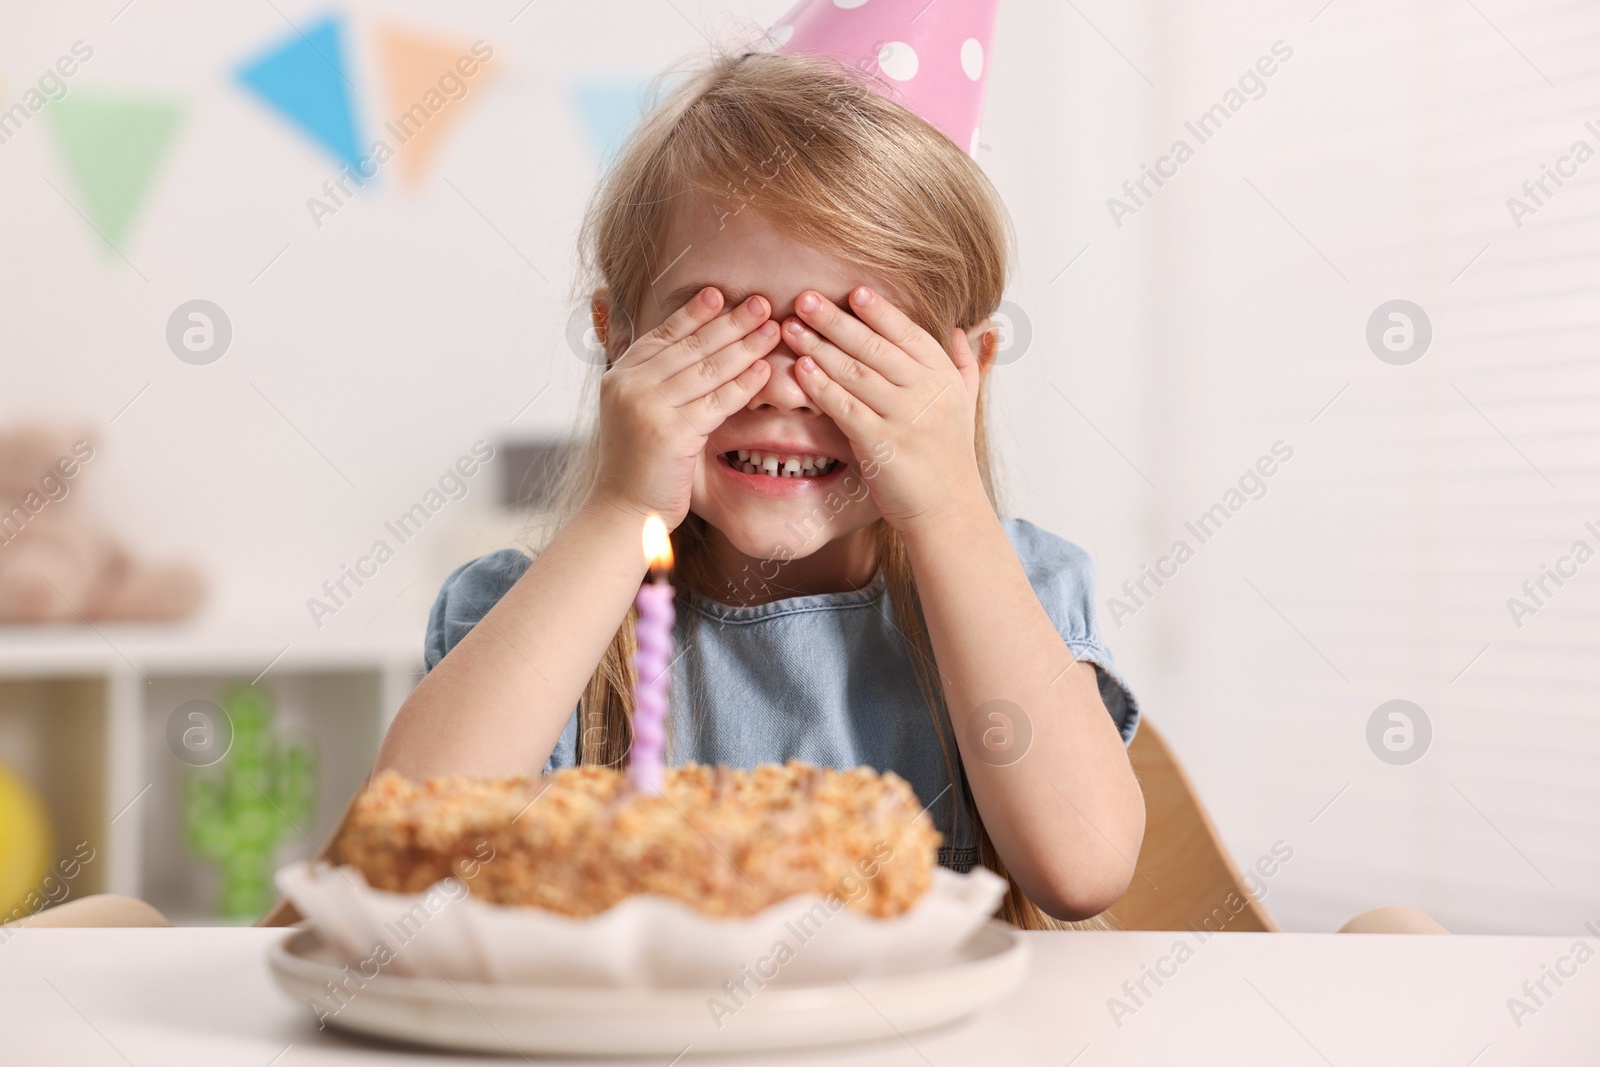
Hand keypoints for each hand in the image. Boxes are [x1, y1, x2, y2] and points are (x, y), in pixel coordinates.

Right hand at [587, 288, 778, 527]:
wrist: (623, 513)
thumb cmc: (637, 467)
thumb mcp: (635, 414)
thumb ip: (653, 381)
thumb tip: (684, 348)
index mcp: (620, 376)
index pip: (664, 335)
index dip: (694, 313)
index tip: (721, 294)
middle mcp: (630, 385)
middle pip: (690, 346)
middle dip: (730, 322)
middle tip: (762, 303)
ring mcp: (648, 408)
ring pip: (707, 369)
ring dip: (745, 346)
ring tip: (772, 329)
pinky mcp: (671, 433)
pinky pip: (717, 402)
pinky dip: (744, 384)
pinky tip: (764, 370)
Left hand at [784, 286, 989, 533]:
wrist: (949, 510)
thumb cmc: (951, 458)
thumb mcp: (966, 405)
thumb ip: (964, 366)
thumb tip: (965, 331)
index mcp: (943, 377)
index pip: (908, 333)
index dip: (879, 311)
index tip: (853, 291)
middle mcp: (925, 392)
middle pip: (874, 347)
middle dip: (836, 320)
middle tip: (805, 298)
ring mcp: (904, 418)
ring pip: (855, 372)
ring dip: (818, 347)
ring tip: (791, 328)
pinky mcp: (880, 444)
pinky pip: (844, 407)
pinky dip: (821, 386)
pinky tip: (801, 369)